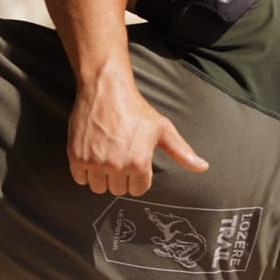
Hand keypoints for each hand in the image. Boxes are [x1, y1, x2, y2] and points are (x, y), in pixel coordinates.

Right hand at [66, 67, 207, 195]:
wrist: (106, 89)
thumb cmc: (136, 108)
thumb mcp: (162, 129)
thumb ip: (182, 152)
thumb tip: (203, 167)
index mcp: (139, 163)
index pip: (138, 190)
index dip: (137, 177)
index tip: (134, 161)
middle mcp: (116, 166)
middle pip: (118, 190)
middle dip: (120, 178)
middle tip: (119, 157)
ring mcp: (94, 162)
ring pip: (99, 188)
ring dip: (101, 177)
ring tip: (105, 157)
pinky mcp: (76, 157)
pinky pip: (80, 179)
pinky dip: (84, 172)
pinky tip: (92, 156)